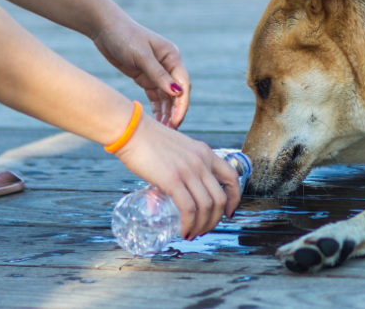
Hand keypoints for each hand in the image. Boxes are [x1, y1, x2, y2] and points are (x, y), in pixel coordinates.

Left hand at [92, 19, 189, 128]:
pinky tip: (155, 121)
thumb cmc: (124, 36)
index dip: (182, 104)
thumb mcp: (141, 56)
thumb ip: (158, 74)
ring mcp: (157, 72)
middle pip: (177, 93)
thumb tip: (177, 92)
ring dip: (166, 113)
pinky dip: (156, 108)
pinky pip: (155, 96)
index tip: (176, 120)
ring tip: (162, 130)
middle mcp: (168, 65)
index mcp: (172, 57)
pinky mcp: (146, 77)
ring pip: (166, 97)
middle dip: (175, 111)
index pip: (183, 84)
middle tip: (170, 130)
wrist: (105, 28)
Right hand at [115, 115, 241, 238]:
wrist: (130, 130)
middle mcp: (202, 161)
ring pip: (207, 206)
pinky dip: (189, 224)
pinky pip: (189, 208)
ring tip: (192, 234)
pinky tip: (183, 230)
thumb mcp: (176, 151)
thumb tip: (166, 195)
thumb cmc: (148, 141)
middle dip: (216, 219)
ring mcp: (189, 170)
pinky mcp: (172, 179)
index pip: (232, 177)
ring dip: (202, 225)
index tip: (228, 212)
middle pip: (221, 198)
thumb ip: (179, 169)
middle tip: (204, 229)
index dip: (234, 199)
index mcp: (205, 153)